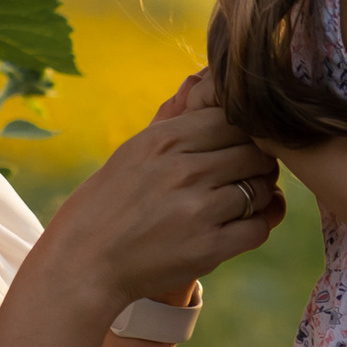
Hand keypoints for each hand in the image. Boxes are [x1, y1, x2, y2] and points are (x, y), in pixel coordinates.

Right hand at [45, 92, 282, 317]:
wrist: (84, 262)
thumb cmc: (106, 204)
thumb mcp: (132, 152)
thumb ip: (172, 122)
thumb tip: (200, 83)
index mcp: (164, 140)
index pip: (233, 119)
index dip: (243, 132)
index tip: (237, 146)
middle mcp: (184, 170)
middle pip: (255, 152)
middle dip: (258, 162)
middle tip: (246, 175)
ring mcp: (199, 210)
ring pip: (262, 189)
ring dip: (260, 195)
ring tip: (241, 201)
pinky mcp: (208, 248)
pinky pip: (259, 228)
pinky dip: (258, 225)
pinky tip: (241, 225)